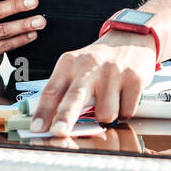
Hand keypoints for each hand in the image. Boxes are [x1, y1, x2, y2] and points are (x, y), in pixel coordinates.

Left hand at [31, 32, 156, 135]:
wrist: (131, 38)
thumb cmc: (99, 60)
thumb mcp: (76, 67)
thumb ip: (64, 91)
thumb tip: (50, 122)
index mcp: (69, 63)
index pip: (52, 90)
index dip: (42, 111)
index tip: (36, 127)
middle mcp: (90, 66)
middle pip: (75, 97)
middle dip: (65, 117)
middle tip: (58, 132)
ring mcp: (113, 72)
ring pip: (106, 113)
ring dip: (106, 115)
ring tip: (108, 100)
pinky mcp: (134, 79)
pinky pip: (126, 111)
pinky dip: (124, 111)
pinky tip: (123, 96)